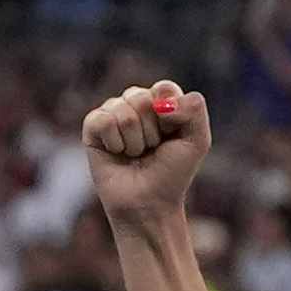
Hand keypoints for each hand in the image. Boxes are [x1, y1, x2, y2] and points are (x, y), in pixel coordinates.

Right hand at [78, 80, 204, 236]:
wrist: (149, 202)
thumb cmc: (173, 172)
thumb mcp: (197, 140)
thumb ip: (194, 109)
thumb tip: (162, 100)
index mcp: (161, 103)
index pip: (164, 88)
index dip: (171, 114)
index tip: (172, 135)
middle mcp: (135, 104)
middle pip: (141, 97)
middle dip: (152, 130)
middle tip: (153, 148)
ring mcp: (112, 114)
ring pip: (122, 110)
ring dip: (135, 140)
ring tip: (135, 154)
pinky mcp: (92, 128)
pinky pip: (103, 120)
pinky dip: (115, 142)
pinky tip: (117, 153)